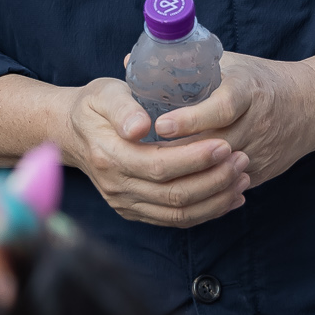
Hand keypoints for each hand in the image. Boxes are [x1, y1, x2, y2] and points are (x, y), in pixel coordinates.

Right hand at [58, 76, 249, 226]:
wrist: (71, 133)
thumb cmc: (95, 106)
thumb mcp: (104, 93)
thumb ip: (123, 107)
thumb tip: (140, 126)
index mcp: (109, 155)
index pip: (158, 165)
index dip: (195, 159)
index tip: (225, 144)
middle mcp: (117, 186)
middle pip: (173, 195)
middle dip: (214, 179)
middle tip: (242, 159)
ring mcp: (125, 204)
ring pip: (178, 214)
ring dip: (216, 199)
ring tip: (243, 177)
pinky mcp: (135, 212)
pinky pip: (175, 220)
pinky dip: (207, 212)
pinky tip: (231, 197)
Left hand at [151, 52, 314, 186]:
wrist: (311, 106)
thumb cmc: (260, 81)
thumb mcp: (230, 62)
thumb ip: (185, 64)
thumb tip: (129, 61)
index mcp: (248, 90)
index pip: (221, 107)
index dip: (190, 119)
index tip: (161, 124)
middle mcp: (257, 122)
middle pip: (215, 145)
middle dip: (178, 154)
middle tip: (141, 156)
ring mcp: (260, 151)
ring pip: (219, 171)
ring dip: (187, 175)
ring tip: (152, 175)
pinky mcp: (260, 173)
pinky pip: (227, 186)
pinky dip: (202, 189)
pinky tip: (175, 189)